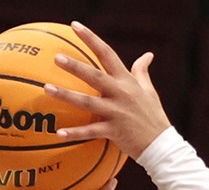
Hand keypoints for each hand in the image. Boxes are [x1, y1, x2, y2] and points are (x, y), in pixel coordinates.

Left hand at [42, 22, 173, 160]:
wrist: (161, 144)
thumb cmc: (152, 116)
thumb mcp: (149, 90)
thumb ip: (142, 71)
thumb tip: (148, 55)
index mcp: (126, 81)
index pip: (107, 54)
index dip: (91, 39)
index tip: (75, 26)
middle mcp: (120, 93)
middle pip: (95, 76)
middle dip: (75, 66)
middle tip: (56, 58)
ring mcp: (116, 112)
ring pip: (87, 102)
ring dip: (66, 95)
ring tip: (47, 88)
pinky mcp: (113, 131)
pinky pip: (90, 132)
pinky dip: (75, 133)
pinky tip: (59, 133)